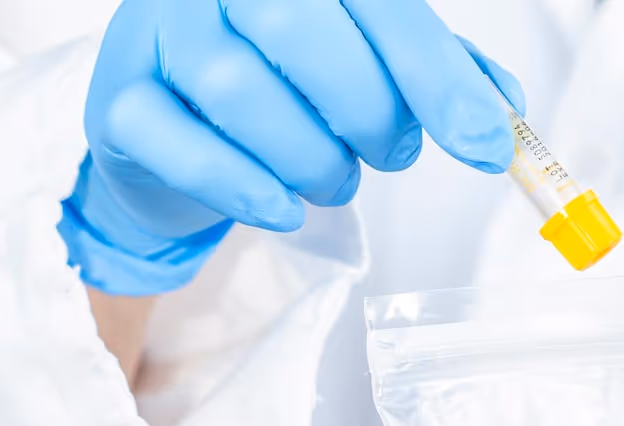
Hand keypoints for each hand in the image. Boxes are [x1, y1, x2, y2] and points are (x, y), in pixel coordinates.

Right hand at [61, 0, 523, 294]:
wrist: (178, 138)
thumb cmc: (288, 91)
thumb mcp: (372, 70)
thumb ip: (440, 78)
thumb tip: (503, 112)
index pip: (376, 4)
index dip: (436, 78)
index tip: (486, 146)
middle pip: (301, 35)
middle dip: (369, 115)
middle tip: (389, 155)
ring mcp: (156, 33)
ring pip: (243, 95)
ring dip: (312, 162)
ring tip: (330, 177)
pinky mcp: (120, 104)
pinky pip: (185, 147)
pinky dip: (248, 190)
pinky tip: (282, 206)